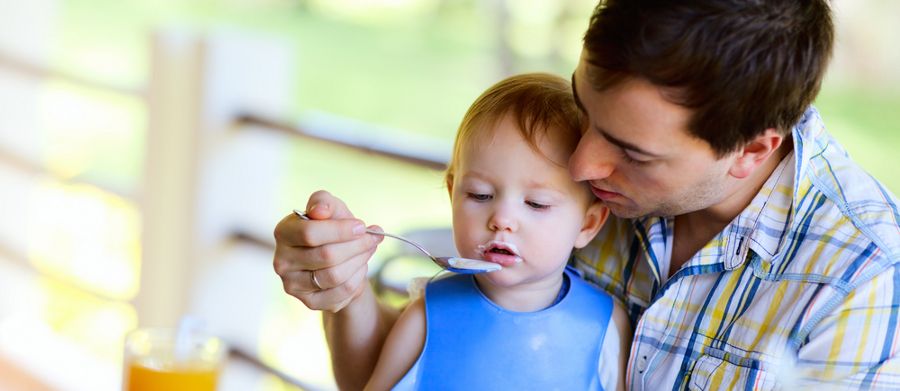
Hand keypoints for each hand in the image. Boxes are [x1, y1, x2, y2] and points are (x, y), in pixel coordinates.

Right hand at [273, 190, 383, 311]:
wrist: (336, 258)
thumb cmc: (331, 229)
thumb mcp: (330, 209)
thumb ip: (324, 202)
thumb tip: (320, 211)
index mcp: (283, 233)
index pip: (310, 233)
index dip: (340, 230)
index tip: (362, 226)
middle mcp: (282, 261)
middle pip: (326, 256)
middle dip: (356, 246)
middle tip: (373, 238)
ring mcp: (293, 285)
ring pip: (335, 276)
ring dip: (360, 261)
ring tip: (368, 250)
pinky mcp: (309, 302)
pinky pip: (341, 292)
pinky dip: (358, 278)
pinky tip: (360, 267)